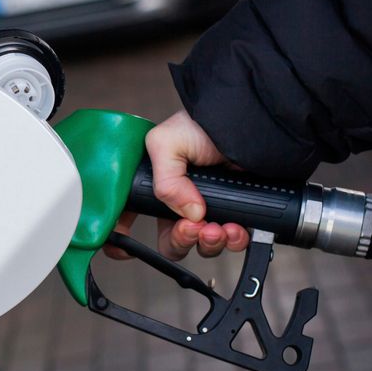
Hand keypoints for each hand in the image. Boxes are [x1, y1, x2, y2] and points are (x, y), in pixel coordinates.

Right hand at [103, 110, 250, 260]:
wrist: (246, 121)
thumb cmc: (203, 123)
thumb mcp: (166, 143)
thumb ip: (164, 182)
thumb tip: (189, 214)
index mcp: (157, 188)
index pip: (135, 219)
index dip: (126, 239)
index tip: (127, 249)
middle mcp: (181, 203)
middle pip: (173, 242)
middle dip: (181, 240)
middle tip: (192, 227)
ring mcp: (210, 210)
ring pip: (203, 246)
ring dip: (208, 243)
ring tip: (217, 227)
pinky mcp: (237, 214)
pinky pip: (233, 241)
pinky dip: (234, 240)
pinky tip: (236, 228)